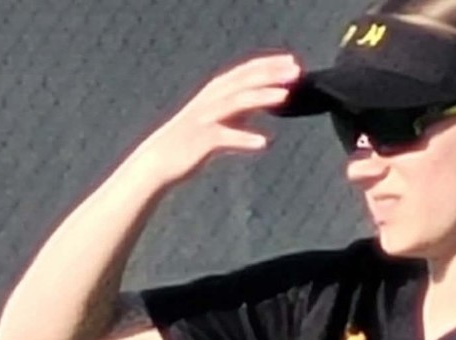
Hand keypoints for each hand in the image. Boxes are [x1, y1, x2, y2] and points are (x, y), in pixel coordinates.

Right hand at [132, 52, 302, 187]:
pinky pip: (226, 138)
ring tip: (285, 95)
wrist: (159, 161)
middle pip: (244, 81)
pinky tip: (263, 143)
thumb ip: (238, 113)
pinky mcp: (202, 142)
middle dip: (270, 74)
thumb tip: (258, 106)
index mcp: (215, 93)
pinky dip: (244, 139)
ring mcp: (206, 119)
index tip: (293, 63)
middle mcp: (211, 100)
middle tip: (296, 71)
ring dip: (261, 97)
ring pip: (236, 102)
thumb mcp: (218, 122)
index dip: (269, 65)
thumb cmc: (190, 143)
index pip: (246, 73)